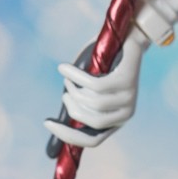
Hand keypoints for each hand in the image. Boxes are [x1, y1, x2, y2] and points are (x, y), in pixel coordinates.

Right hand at [45, 24, 150, 149]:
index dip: (68, 136)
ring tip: (69, 76)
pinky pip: (94, 84)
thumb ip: (75, 108)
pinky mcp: (127, 81)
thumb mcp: (85, 90)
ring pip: (92, 102)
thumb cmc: (101, 65)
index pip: (93, 141)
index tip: (47, 123)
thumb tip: (52, 140)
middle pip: (91, 122)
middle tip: (66, 91)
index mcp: (116, 121)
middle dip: (71, 106)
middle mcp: (126, 113)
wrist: (125, 37)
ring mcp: (129, 98)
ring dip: (73, 88)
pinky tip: (65, 68)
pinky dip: (75, 76)